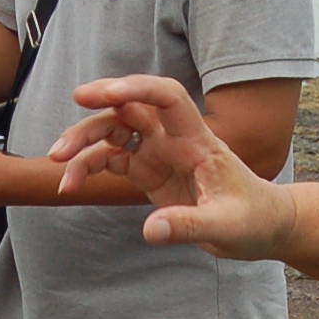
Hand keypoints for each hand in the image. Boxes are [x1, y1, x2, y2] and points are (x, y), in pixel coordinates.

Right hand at [49, 75, 297, 258]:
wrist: (261, 226)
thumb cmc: (252, 219)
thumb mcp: (226, 226)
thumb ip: (189, 226)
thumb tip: (150, 230)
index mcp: (198, 140)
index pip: (168, 99)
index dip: (138, 88)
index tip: (106, 93)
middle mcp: (174, 139)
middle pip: (131, 110)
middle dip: (99, 108)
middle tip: (72, 111)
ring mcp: (159, 154)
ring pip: (114, 132)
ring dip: (84, 140)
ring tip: (57, 161)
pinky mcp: (148, 172)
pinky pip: (110, 161)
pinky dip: (88, 169)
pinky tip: (69, 186)